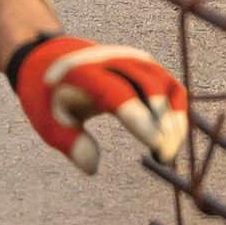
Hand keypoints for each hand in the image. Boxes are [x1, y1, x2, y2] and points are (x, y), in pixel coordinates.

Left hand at [9, 33, 188, 174]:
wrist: (53, 57)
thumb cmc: (51, 96)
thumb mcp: (47, 120)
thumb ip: (68, 142)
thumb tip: (92, 167)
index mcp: (84, 70)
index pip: (118, 93)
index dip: (139, 118)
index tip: (155, 145)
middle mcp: (114, 58)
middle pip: (149, 87)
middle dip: (162, 123)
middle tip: (164, 158)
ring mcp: (134, 59)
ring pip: (166, 87)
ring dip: (174, 120)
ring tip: (167, 153)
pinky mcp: (148, 66)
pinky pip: (171, 88)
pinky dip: (177, 112)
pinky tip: (172, 139)